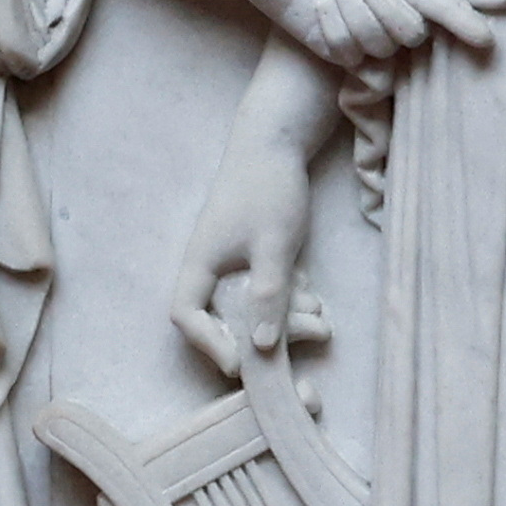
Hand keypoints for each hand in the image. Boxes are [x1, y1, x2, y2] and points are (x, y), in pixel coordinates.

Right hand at [173, 101, 326, 368]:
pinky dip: (289, 299)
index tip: (241, 363)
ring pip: (252, 307)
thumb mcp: (273, 244)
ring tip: (319, 315)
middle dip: (263, 334)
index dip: (208, 343)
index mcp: (200, 262)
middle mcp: (212, 267)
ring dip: (284, 318)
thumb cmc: (268, 188)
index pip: (186, 314)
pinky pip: (267, 291)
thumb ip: (268, 294)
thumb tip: (261, 346)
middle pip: (224, 318)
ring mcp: (234, 262)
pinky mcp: (256, 257)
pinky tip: (314, 295)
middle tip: (304, 334)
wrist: (278, 142)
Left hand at [216, 0, 485, 69]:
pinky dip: (335, 33)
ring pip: (381, 47)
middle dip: (392, 14)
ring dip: (357, 20)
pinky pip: (348, 56)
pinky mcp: (324, 40)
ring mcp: (351, 21)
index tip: (485, 41)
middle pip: (412, 31)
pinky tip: (314, 9)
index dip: (462, 21)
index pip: (436, 0)